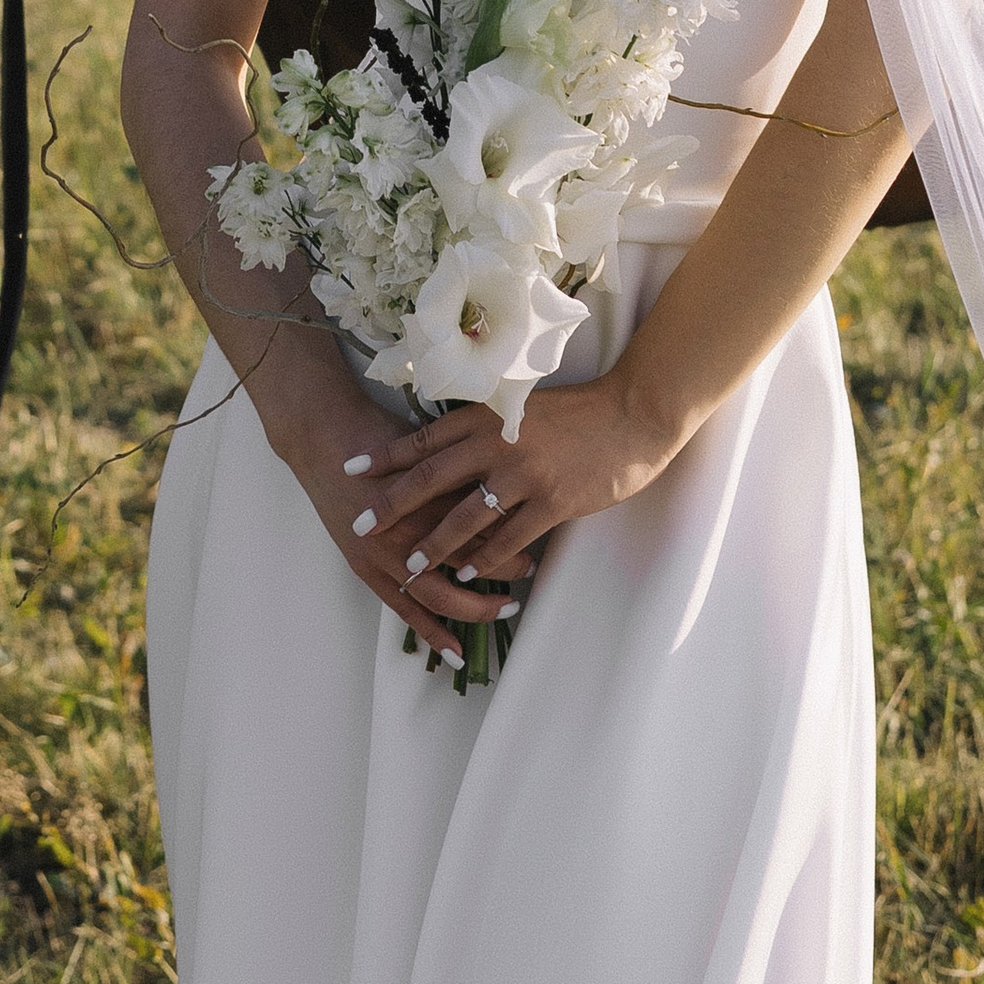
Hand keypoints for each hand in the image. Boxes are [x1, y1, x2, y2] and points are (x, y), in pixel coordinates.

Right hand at [251, 338, 520, 649]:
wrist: (323, 436)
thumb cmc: (379, 432)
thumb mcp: (428, 444)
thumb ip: (462, 470)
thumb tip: (506, 486)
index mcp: (430, 493)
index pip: (483, 525)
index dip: (514, 534)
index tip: (536, 533)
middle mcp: (410, 528)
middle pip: (469, 561)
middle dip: (505, 570)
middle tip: (529, 570)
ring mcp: (385, 554)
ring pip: (440, 594)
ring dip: (476, 607)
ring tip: (504, 606)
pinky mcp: (366, 568)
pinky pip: (405, 610)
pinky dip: (432, 633)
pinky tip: (456, 653)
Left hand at [354, 375, 674, 629]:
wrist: (631, 416)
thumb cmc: (576, 412)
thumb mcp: (520, 407)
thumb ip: (485, 426)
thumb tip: (444, 447)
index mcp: (487, 416)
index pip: (424, 438)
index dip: (386, 456)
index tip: (352, 469)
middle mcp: (497, 443)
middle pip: (432, 479)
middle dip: (392, 505)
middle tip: (362, 525)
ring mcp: (524, 474)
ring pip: (466, 517)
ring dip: (434, 545)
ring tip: (410, 566)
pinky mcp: (552, 502)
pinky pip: (509, 538)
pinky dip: (485, 559)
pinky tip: (468, 575)